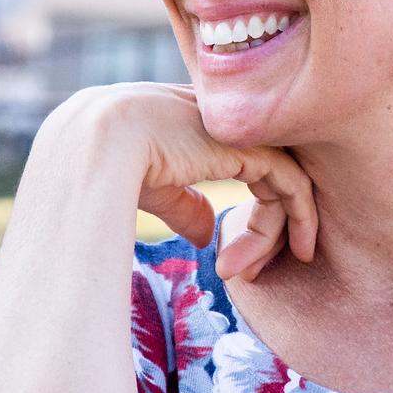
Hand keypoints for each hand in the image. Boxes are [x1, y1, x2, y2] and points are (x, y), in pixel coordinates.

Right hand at [50, 82, 317, 281]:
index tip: (229, 254)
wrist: (92, 150)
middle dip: (263, 223)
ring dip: (272, 233)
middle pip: (263, 169)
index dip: (244, 205)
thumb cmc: (100, 168)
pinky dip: (301, 217)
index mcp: (189, 118)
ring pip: (280, 180)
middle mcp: (219, 118)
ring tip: (250, 274)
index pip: (235, 157)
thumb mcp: (149, 188)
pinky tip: (299, 251)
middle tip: (247, 271)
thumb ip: (182, 204)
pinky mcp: (252, 146)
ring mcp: (237, 128)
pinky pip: (292, 183)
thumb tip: (207, 234)